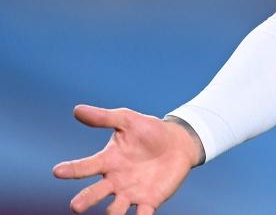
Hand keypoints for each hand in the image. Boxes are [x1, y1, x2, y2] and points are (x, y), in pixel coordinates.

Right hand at [52, 105, 200, 213]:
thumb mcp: (128, 120)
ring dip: (112, 213)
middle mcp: (114, 181)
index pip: (85, 167)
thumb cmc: (149, 131)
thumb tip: (77, 109)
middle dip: (85, 200)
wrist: (179, 142)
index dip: (71, 169)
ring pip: (115, 210)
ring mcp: (130, 193)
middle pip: (94, 194)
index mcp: (107, 161)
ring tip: (111, 213)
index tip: (58, 171)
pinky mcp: (150, 201)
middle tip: (76, 206)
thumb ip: (104, 118)